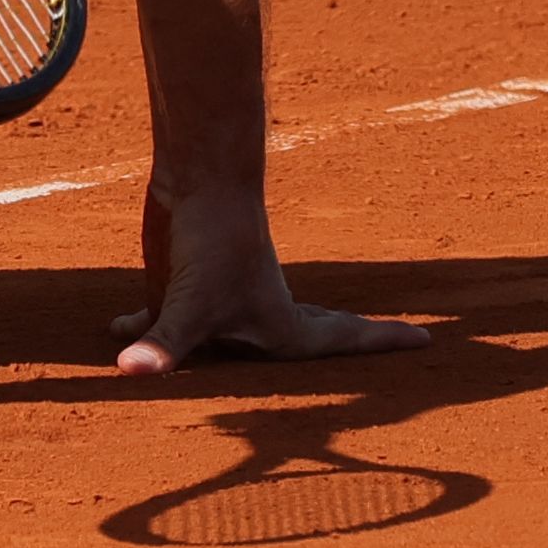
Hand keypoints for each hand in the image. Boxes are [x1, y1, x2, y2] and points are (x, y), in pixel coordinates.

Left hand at [110, 186, 429, 374]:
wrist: (194, 175)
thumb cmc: (211, 239)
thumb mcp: (189, 302)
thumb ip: (164, 343)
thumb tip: (128, 372)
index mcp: (279, 326)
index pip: (341, 343)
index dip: (382, 344)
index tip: (430, 338)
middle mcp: (256, 316)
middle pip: (305, 339)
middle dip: (335, 346)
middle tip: (380, 342)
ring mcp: (222, 300)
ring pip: (238, 336)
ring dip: (237, 353)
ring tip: (245, 366)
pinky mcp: (184, 284)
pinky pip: (170, 318)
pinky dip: (150, 331)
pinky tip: (118, 331)